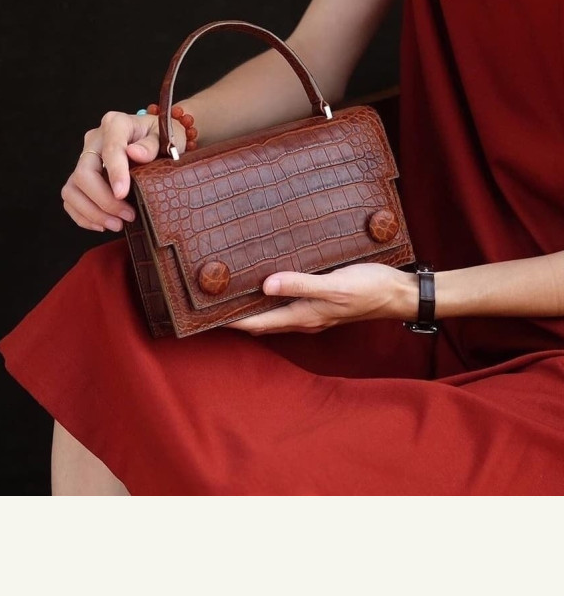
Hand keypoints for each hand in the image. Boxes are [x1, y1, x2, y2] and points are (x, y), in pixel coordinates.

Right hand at [61, 111, 185, 232]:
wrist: (157, 141)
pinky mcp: (81, 177)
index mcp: (116, 124)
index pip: (110, 148)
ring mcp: (85, 159)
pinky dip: (83, 216)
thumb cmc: (163, 137)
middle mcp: (95, 140)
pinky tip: (103, 224)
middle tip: (127, 216)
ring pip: (72, 188)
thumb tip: (135, 153)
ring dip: (92, 212)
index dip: (115, 173)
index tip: (122, 194)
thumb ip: (152, 145)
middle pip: (84, 173)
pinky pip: (71, 199)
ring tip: (117, 225)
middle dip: (103, 200)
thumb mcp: (168, 136)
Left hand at [227, 263, 416, 334]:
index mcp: (303, 316)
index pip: (257, 323)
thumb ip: (300, 285)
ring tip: (233, 293)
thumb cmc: (368, 289)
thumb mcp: (333, 285)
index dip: (231, 322)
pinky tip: (270, 282)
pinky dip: (273, 297)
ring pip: (274, 314)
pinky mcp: (322, 300)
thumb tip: (265, 285)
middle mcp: (305, 318)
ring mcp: (313, 311)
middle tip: (212, 303)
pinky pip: (289, 302)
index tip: (207, 317)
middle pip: (261, 322)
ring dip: (254, 307)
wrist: (397, 294)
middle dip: (236, 317)